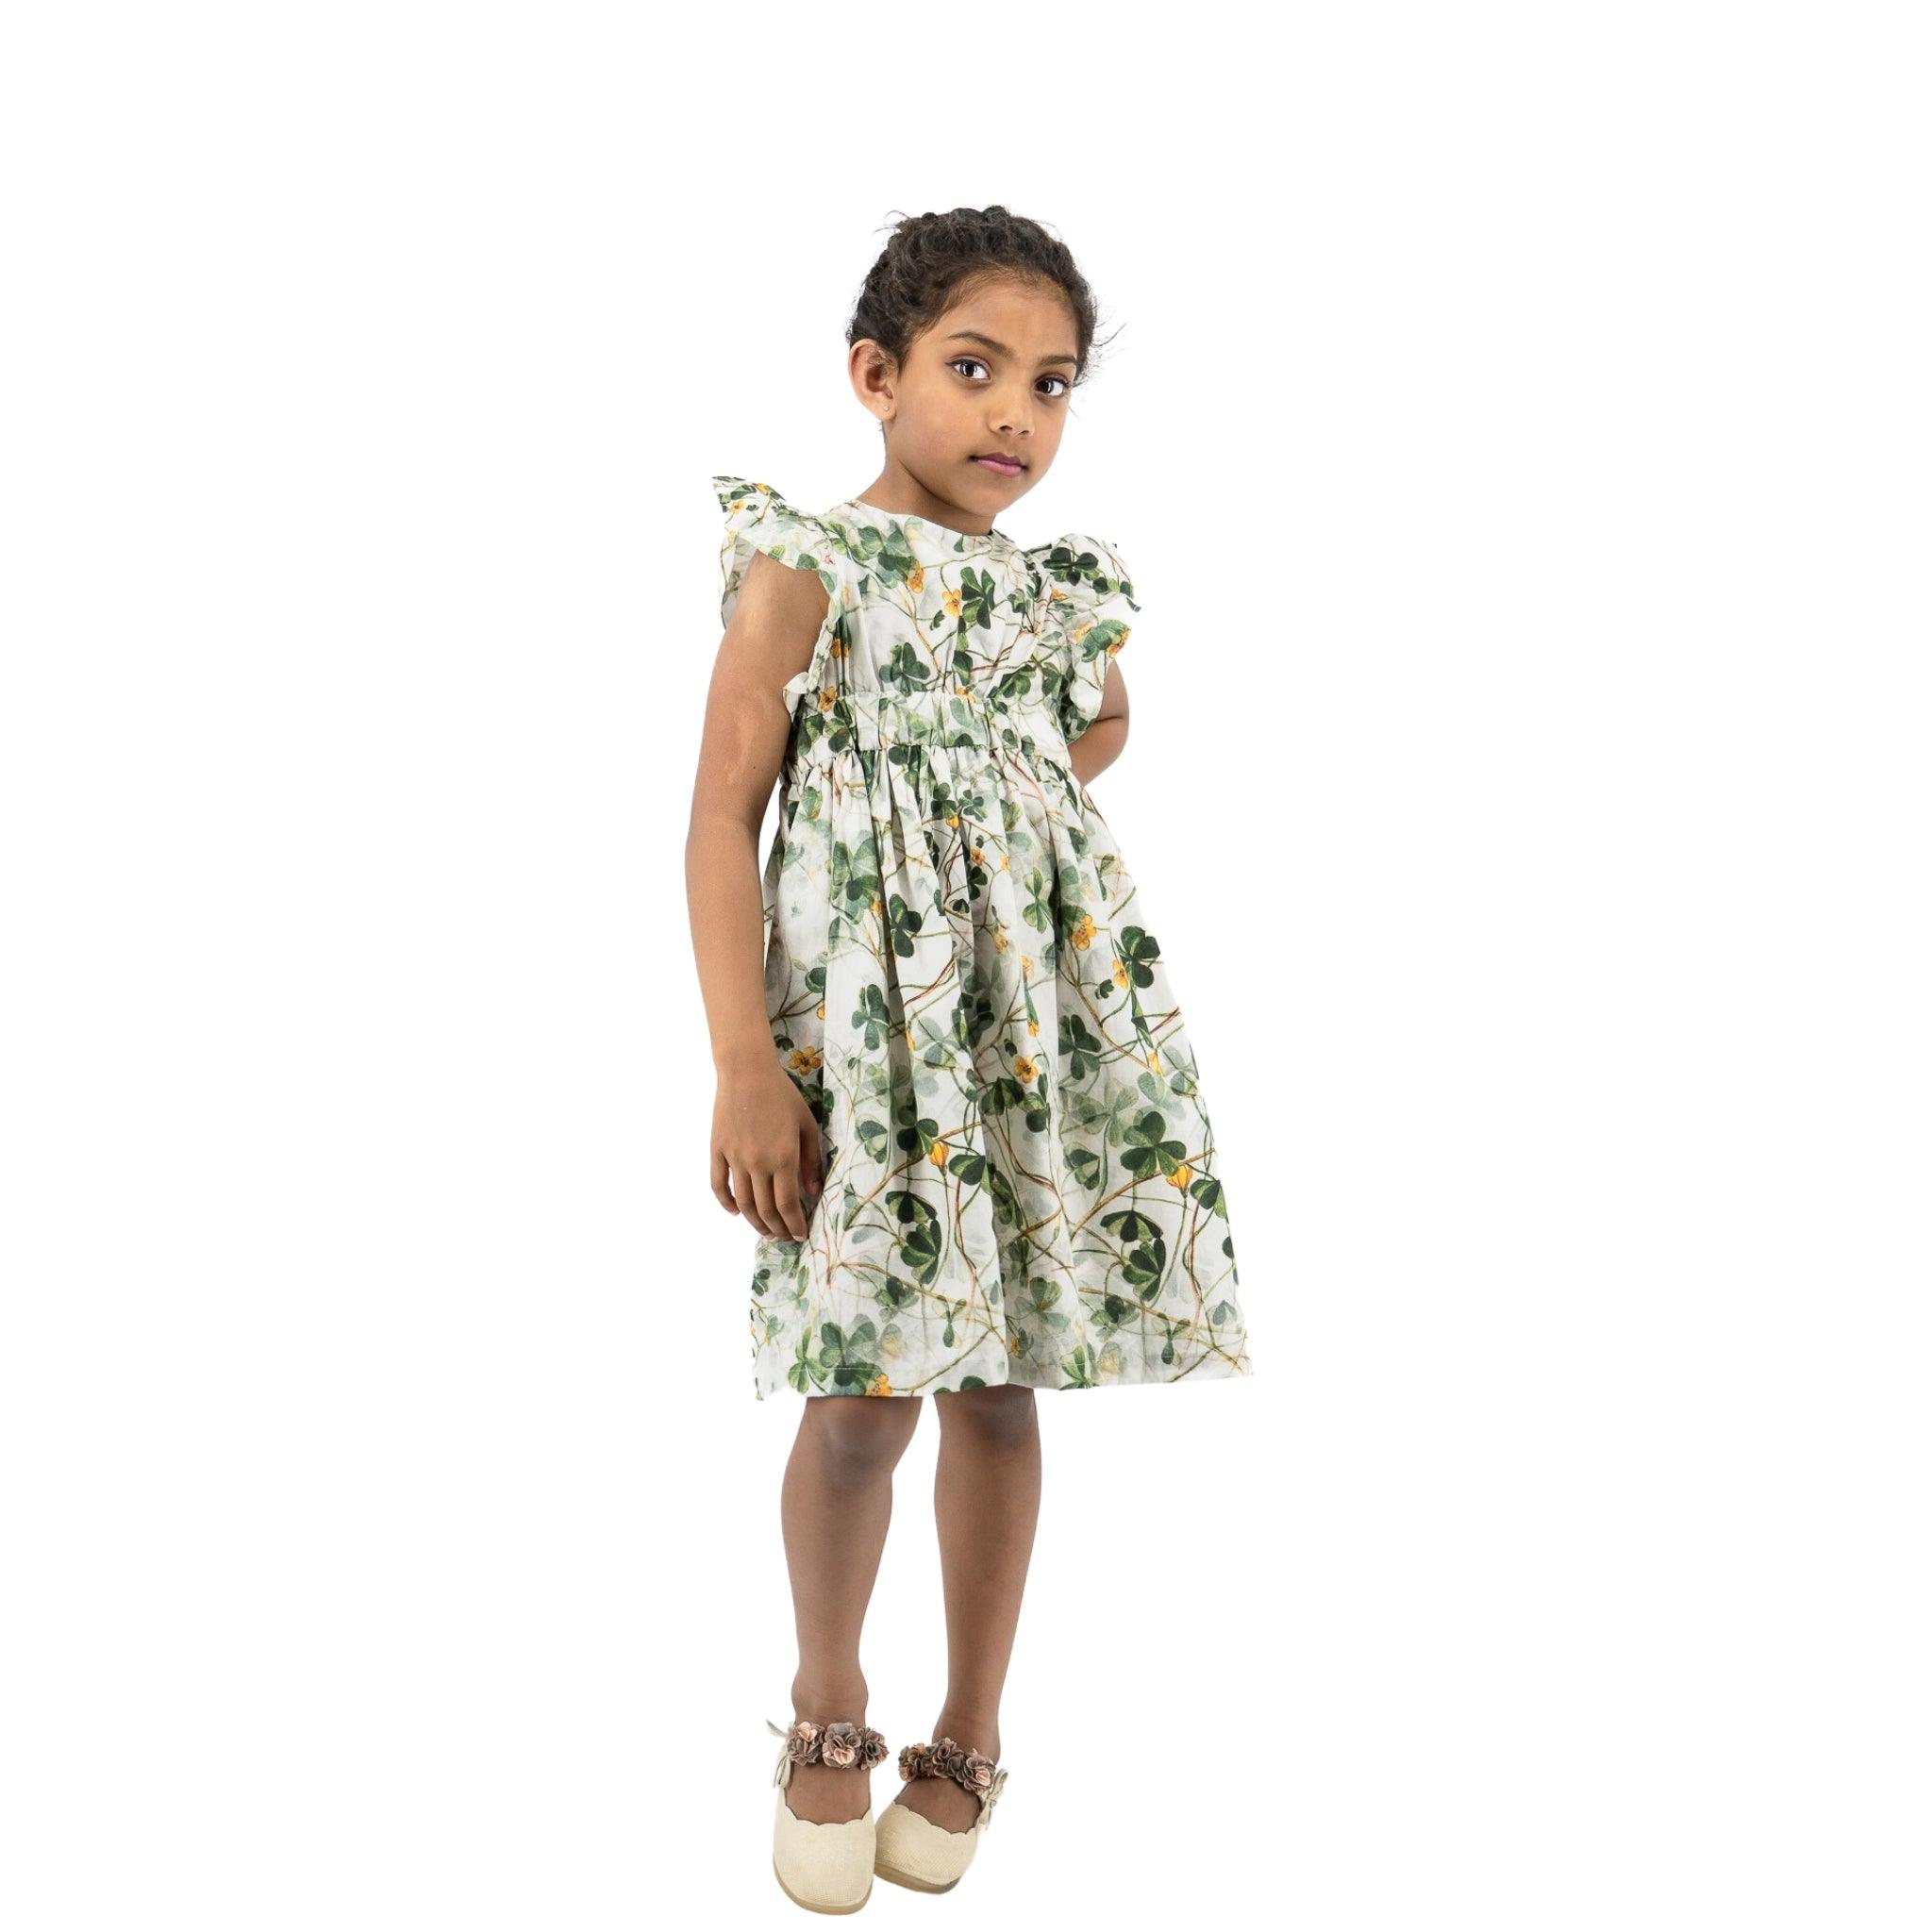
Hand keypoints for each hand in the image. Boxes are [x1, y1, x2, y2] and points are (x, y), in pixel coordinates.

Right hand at [710, 1060, 823, 1240]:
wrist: (747, 1072)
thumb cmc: (782, 1096)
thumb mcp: (806, 1125)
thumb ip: (810, 1160)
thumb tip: (812, 1192)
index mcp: (784, 1157)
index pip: (788, 1205)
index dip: (794, 1225)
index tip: (800, 1235)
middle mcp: (758, 1163)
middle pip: (765, 1209)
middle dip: (777, 1229)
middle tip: (785, 1238)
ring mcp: (735, 1158)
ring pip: (743, 1203)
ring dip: (755, 1223)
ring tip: (766, 1231)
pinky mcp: (717, 1151)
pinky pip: (718, 1185)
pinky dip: (726, 1203)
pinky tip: (735, 1212)